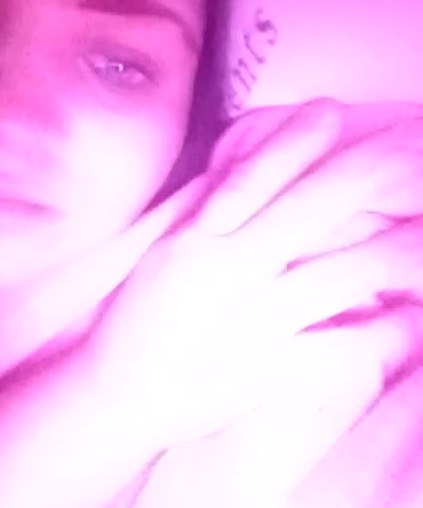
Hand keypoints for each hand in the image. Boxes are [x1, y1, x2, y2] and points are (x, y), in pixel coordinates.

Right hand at [92, 101, 422, 452]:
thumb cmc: (138, 319)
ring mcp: (253, 322)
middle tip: (418, 149)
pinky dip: (386, 331)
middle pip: (313, 209)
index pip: (255, 175)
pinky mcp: (268, 372)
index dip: (297, 139)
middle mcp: (228, 270)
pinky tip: (411, 315)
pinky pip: (341, 349)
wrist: (115, 396)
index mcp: (198, 238)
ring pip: (343, 273)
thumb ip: (201, 210)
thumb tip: (242, 167)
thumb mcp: (161, 253)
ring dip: (401, 249)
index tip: (334, 110)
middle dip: (372, 172)